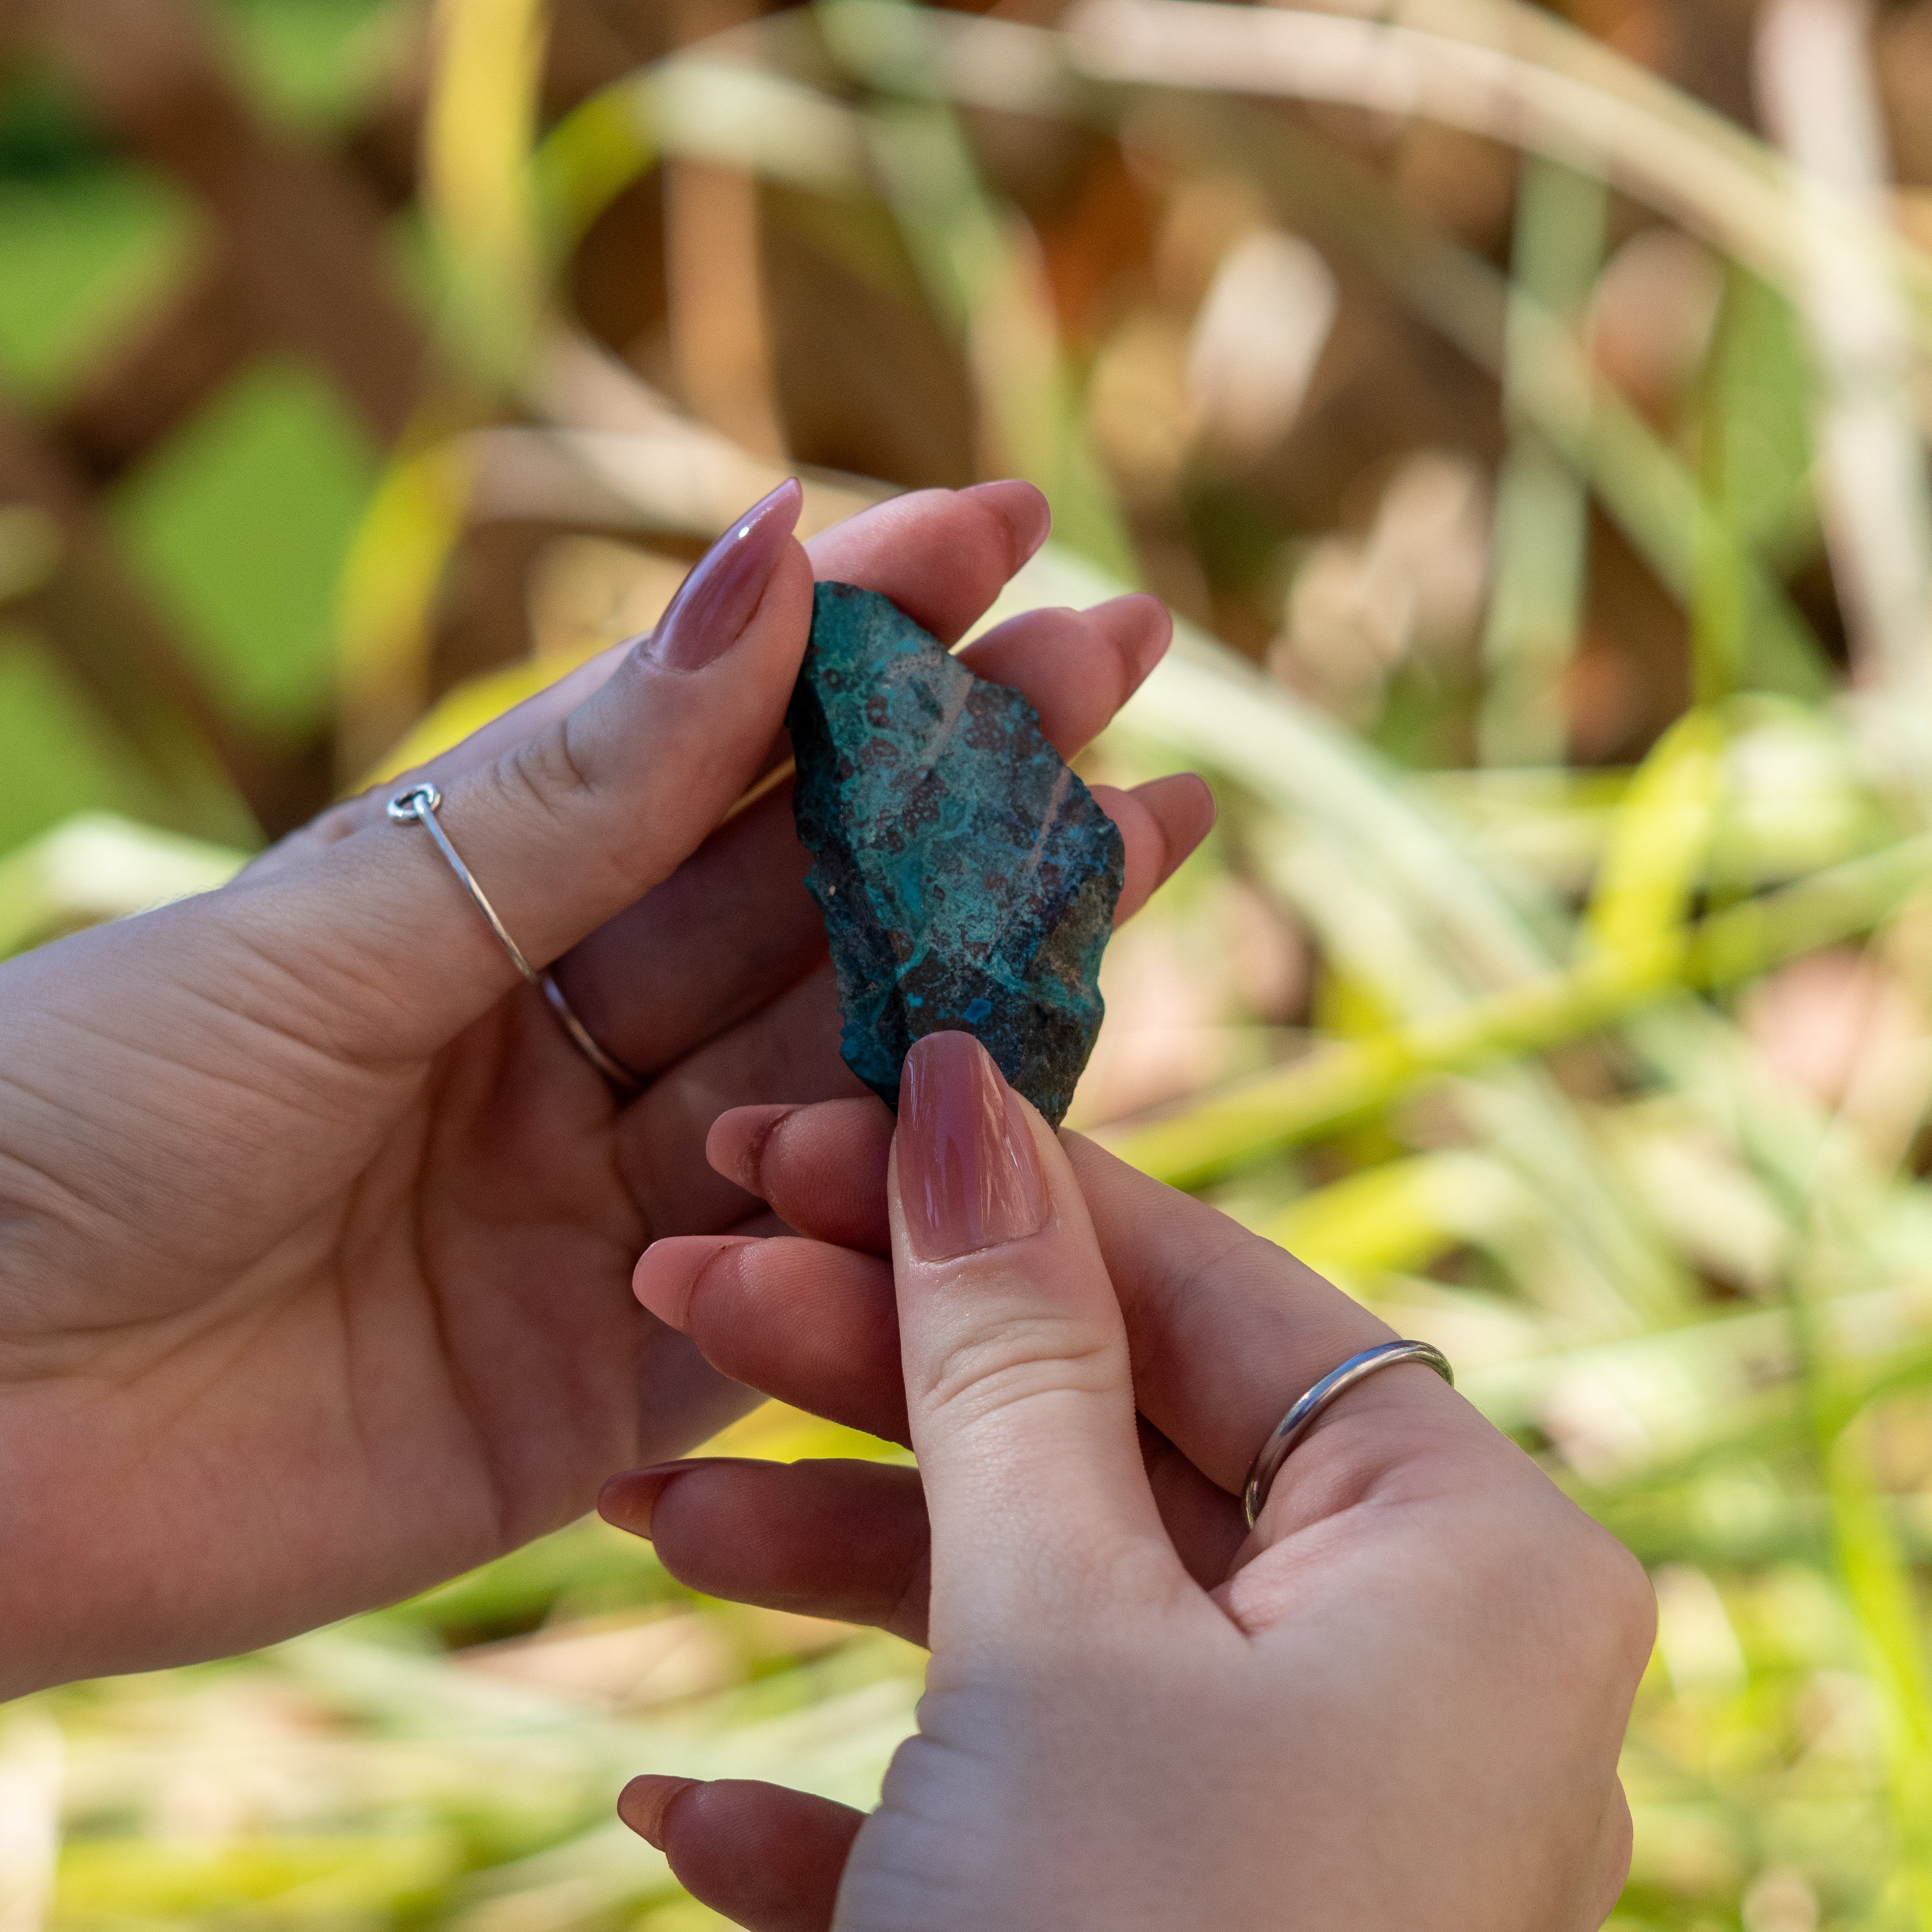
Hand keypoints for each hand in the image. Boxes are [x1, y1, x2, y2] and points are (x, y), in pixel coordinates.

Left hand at [0, 482, 1212, 1693]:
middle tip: (1129, 659)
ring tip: (1147, 836)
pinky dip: (905, 1189)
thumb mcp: (331, 933)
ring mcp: (599, 1197)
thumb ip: (576, 790)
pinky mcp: (616, 1361)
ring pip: (835, 1060)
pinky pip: (798, 1266)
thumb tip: (765, 557)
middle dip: (967, 770)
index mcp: (466, 898)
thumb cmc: (56, 1131)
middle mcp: (553, 1034)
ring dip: (987, 959)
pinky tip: (1033, 1089)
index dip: (857, 628)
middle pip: (801, 890)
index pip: (706, 739)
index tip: (1007, 526)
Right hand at [604, 1033, 1653, 1931]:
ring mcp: (1291, 1812)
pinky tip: (689, 1810)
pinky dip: (859, 1802)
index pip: (1202, 1289)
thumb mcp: (1056, 1628)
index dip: (995, 1193)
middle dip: (878, 1364)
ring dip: (830, 1562)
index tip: (820, 1122)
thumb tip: (961, 1096)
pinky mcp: (1168, 1931)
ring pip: (1043, 1609)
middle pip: (1107, 1434)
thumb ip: (1008, 1349)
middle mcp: (1408, 1668)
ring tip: (642, 1505)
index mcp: (1463, 1559)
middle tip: (684, 1274)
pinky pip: (1013, 1807)